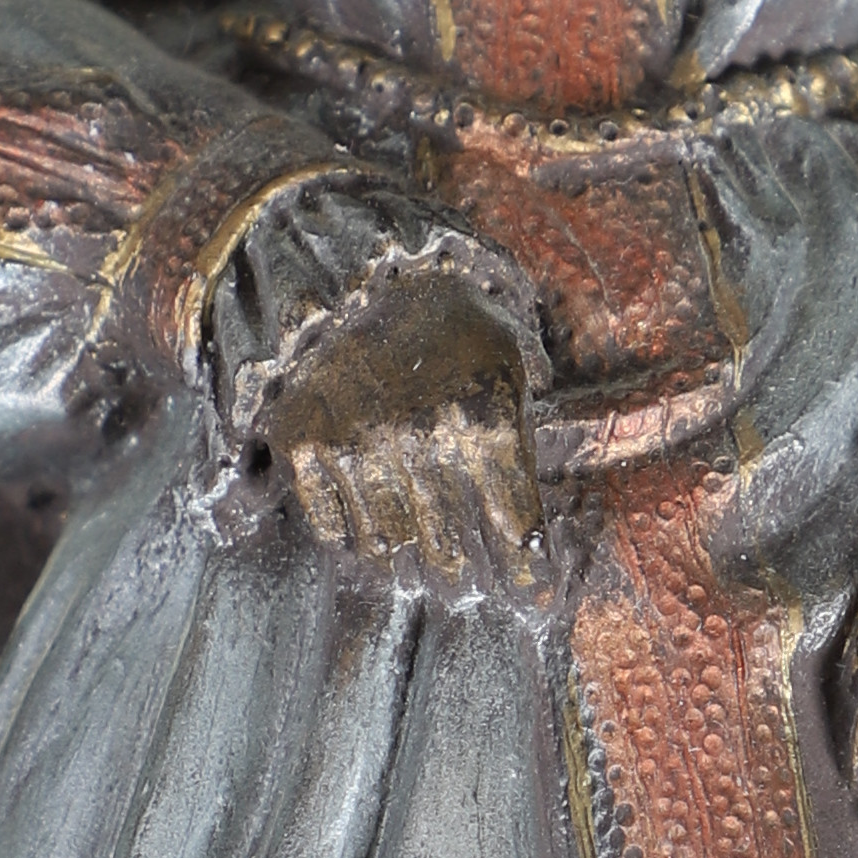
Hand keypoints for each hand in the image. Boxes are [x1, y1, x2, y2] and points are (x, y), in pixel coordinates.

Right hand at [259, 269, 549, 593]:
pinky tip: (369, 549)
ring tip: (421, 577)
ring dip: (409, 571)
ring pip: (390, 549)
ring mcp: (360, 451)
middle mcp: (424, 446)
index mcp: (485, 421)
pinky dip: (352, 545)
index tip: (532, 594)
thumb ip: (528, 393)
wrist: (341, 263)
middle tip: (469, 586)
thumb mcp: (504, 336)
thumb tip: (553, 426)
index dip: (526, 571)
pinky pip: (331, 526)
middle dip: (466, 577)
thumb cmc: (438, 303)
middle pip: (454, 551)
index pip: (515, 528)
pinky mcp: (305, 448)